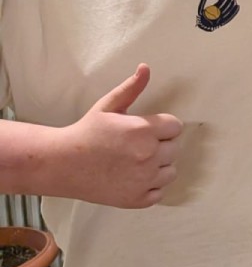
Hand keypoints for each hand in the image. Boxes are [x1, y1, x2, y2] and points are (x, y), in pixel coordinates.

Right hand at [49, 64, 182, 207]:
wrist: (61, 164)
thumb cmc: (86, 132)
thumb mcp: (108, 106)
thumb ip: (131, 88)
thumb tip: (146, 68)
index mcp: (144, 130)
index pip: (176, 126)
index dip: (162, 127)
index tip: (146, 129)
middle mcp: (148, 155)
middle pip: (175, 148)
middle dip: (160, 145)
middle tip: (137, 146)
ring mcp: (144, 180)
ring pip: (170, 171)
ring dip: (158, 167)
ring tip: (136, 162)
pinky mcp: (137, 199)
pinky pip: (159, 192)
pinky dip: (150, 187)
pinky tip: (133, 178)